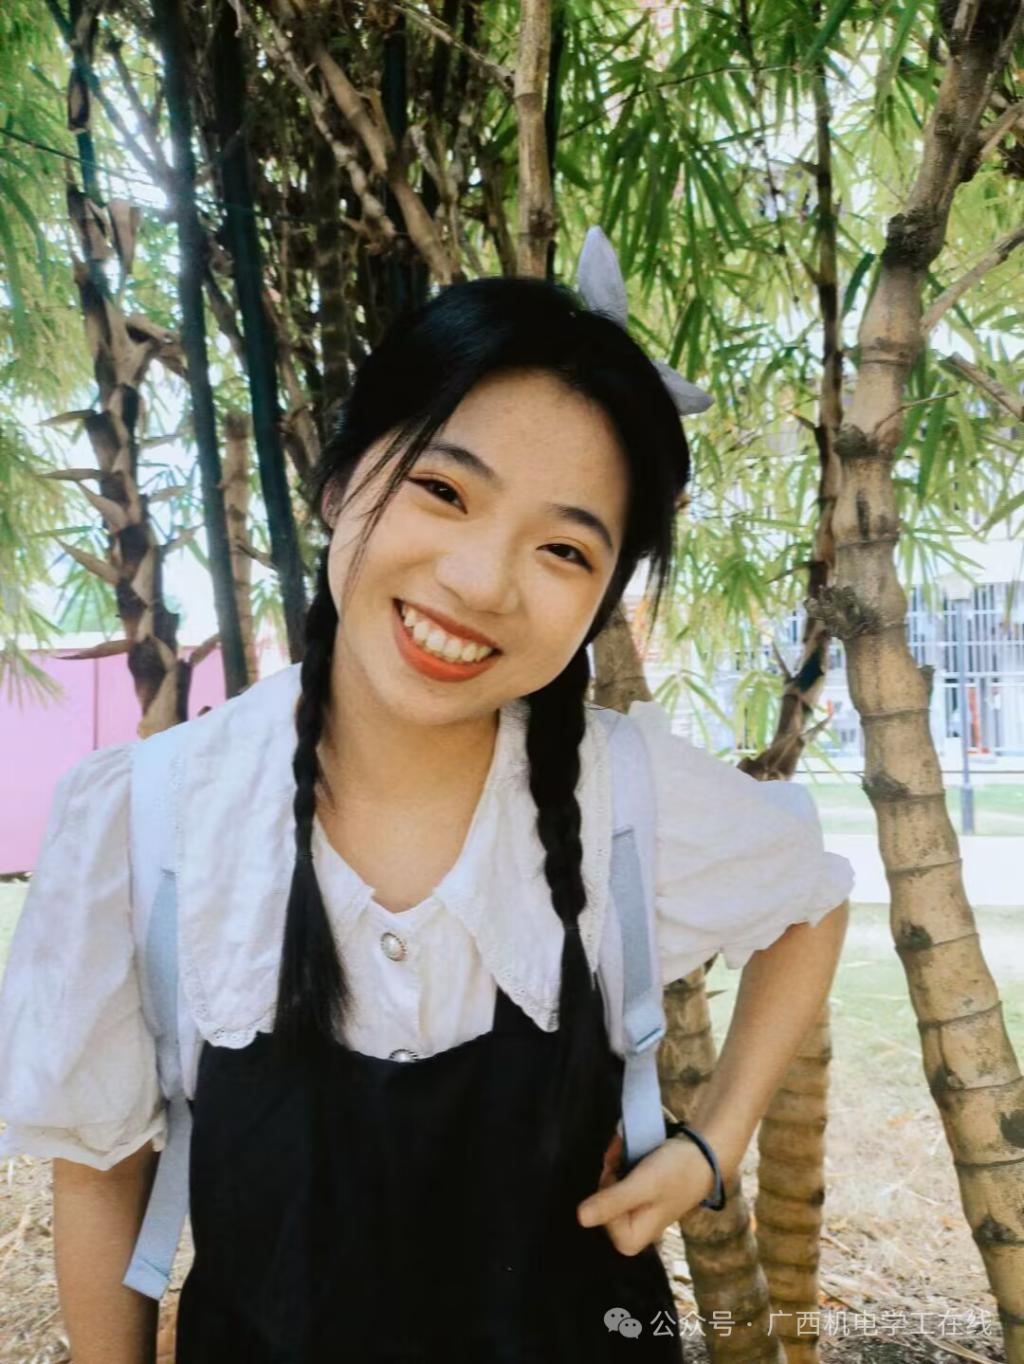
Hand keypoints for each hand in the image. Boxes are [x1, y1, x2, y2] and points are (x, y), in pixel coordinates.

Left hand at [576, 1131, 719, 1256]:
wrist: (702, 1154)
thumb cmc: (675, 1173)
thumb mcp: (642, 1186)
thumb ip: (612, 1202)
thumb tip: (580, 1219)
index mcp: (630, 1240)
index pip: (597, 1210)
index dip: (607, 1184)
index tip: (623, 1169)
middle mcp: (630, 1232)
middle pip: (600, 1198)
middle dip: (610, 1171)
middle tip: (624, 1153)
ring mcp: (634, 1215)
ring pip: (608, 1187)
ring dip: (614, 1163)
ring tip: (626, 1148)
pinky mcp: (639, 1199)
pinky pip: (618, 1181)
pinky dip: (620, 1162)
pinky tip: (627, 1148)